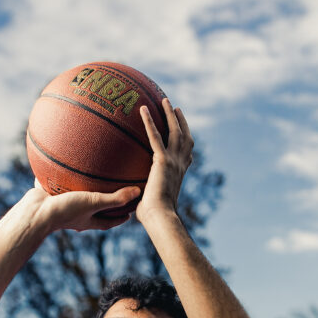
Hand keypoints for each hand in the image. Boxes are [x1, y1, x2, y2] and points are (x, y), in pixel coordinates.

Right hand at [29, 179, 140, 232]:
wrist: (35, 212)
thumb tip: (138, 192)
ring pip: (78, 196)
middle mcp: (77, 214)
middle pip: (94, 210)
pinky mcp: (51, 195)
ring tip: (92, 176)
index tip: (130, 213)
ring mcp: (63, 205)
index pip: (109, 222)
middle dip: (104, 204)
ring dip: (85, 189)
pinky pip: (61, 184)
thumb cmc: (65, 210)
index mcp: (88, 220)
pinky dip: (65, 176)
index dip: (120, 218)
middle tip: (115, 194)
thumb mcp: (94, 203)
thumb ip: (115, 198)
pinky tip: (67, 161)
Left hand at [136, 98, 193, 225]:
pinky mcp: (162, 160)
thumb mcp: (149, 202)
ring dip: (170, 114)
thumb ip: (143, 194)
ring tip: (164, 100)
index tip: (185, 134)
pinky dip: (149, 121)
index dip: (187, 143)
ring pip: (175, 131)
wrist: (159, 217)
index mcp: (180, 174)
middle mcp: (180, 165)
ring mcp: (173, 161)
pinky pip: (155, 136)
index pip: (187, 155)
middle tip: (176, 108)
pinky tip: (142, 109)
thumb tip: (129, 197)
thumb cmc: (153, 216)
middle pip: (185, 137)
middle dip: (181, 121)